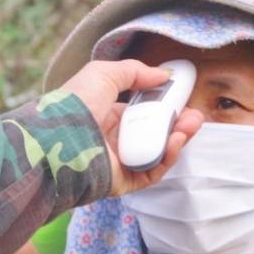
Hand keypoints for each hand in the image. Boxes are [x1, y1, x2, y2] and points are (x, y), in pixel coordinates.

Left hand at [58, 58, 203, 197]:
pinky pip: (151, 172)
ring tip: (190, 125)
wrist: (59, 139)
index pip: (144, 112)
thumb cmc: (75, 104)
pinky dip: (166, 158)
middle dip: (178, 123)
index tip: (183, 98)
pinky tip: (175, 142)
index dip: (165, 106)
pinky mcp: (123, 181)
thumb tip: (163, 75)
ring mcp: (120, 162)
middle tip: (194, 116)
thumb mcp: (103, 74)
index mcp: (108, 116)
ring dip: (177, 139)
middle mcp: (115, 139)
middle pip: (155, 134)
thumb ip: (134, 72)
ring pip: (158, 153)